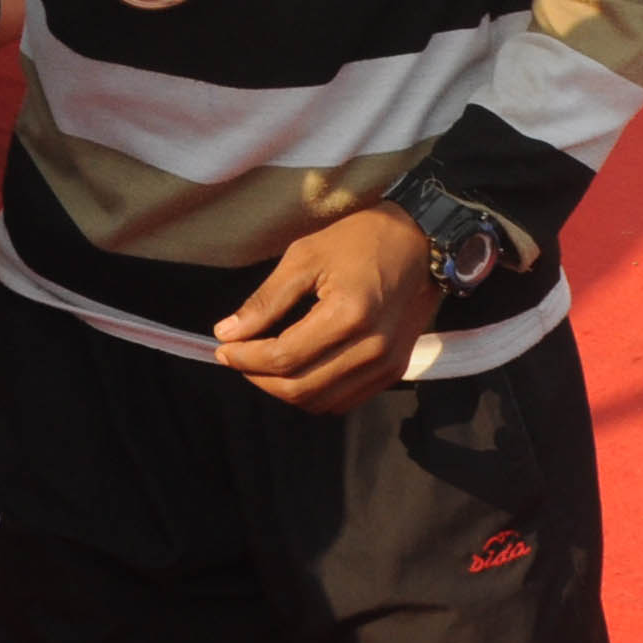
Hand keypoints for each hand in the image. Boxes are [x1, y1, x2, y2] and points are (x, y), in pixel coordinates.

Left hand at [211, 207, 438, 412]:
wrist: (419, 243)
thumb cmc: (359, 241)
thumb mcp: (305, 257)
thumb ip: (266, 300)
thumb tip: (227, 333)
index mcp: (348, 315)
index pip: (284, 356)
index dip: (246, 358)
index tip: (223, 349)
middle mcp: (371, 348)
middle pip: (299, 388)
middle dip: (258, 378)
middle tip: (238, 356)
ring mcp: (386, 365)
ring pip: (319, 402)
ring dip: (283, 389)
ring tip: (264, 363)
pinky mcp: (393, 372)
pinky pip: (343, 401)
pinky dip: (313, 393)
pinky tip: (298, 368)